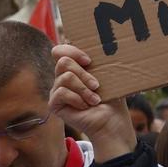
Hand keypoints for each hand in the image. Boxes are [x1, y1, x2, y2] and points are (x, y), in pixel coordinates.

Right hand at [49, 45, 135, 161]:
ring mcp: (57, 90)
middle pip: (63, 61)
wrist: (112, 121)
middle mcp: (63, 77)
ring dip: (84, 88)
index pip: (60, 50)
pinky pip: (61, 92)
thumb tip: (102, 45)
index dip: (72, 51)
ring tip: (94, 99)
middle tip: (97, 85)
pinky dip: (78, 99)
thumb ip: (99, 62)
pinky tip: (85, 106)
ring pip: (65, 77)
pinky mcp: (54, 104)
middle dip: (84, 73)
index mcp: (75, 68)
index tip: (89, 60)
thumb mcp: (108, 76)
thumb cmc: (113, 98)